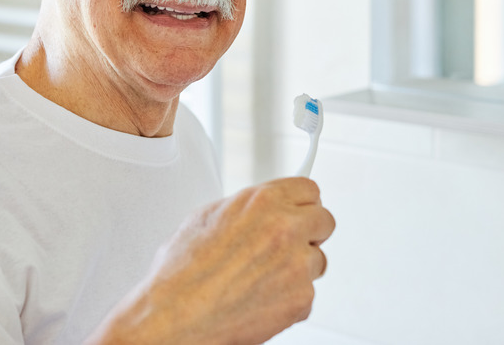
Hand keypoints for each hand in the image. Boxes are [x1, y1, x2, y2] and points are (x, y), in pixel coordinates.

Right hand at [88, 178, 334, 344]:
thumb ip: (244, 207)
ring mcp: (298, 266)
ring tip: (264, 274)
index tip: (298, 208)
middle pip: (325, 220)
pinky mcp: (301, 299)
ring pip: (318, 259)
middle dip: (308, 229)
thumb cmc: (183, 270)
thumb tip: (257, 209)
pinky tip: (261, 295)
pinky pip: (308, 291)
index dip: (300, 201)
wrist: (178, 314)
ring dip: (299, 264)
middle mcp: (286, 229)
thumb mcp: (206, 216)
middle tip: (289, 240)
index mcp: (263, 201)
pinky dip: (290, 295)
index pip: (309, 189)